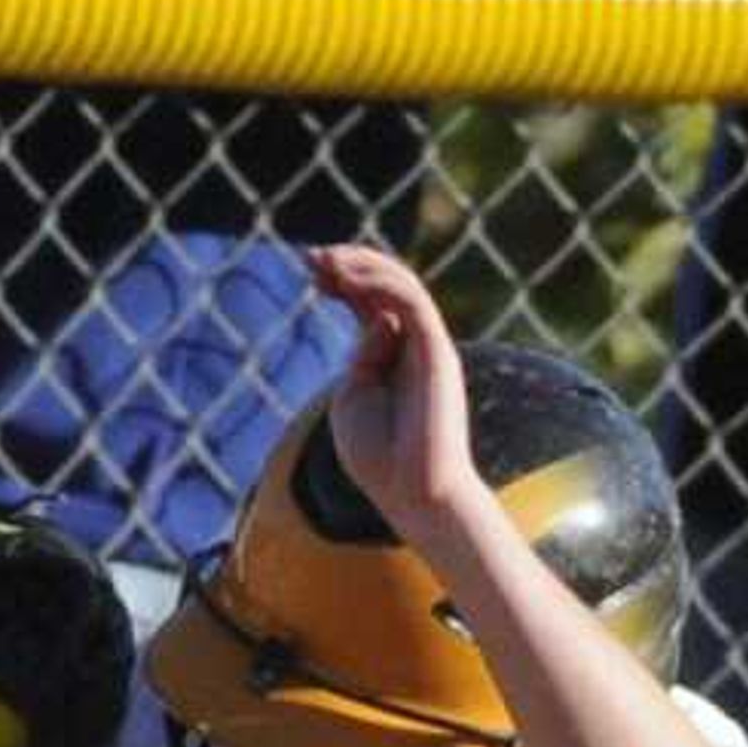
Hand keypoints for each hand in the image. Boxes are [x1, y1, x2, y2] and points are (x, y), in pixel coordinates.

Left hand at [305, 242, 479, 536]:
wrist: (411, 490)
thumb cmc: (378, 456)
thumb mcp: (354, 396)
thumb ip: (362, 356)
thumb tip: (377, 317)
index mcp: (390, 358)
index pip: (369, 304)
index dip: (343, 281)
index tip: (310, 267)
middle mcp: (413, 345)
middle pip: (385, 288)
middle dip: (350, 266)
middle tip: (312, 256)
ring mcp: (428, 345)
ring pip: (402, 286)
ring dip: (363, 266)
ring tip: (326, 260)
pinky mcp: (437, 349)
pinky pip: (411, 301)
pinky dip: (380, 282)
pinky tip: (348, 278)